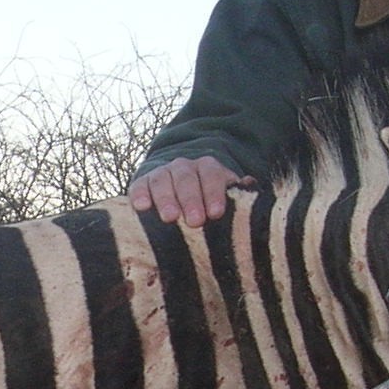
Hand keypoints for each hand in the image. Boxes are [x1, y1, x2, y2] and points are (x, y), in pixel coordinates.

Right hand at [128, 156, 252, 226]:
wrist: (177, 185)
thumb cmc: (207, 199)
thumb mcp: (225, 193)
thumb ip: (238, 191)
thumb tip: (249, 183)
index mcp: (208, 168)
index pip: (212, 175)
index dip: (214, 193)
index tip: (216, 213)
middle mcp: (184, 167)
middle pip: (187, 178)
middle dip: (191, 199)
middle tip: (195, 221)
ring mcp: (162, 173)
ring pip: (162, 180)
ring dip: (166, 199)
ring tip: (170, 218)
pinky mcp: (142, 183)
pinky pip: (139, 185)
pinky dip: (140, 195)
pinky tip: (141, 207)